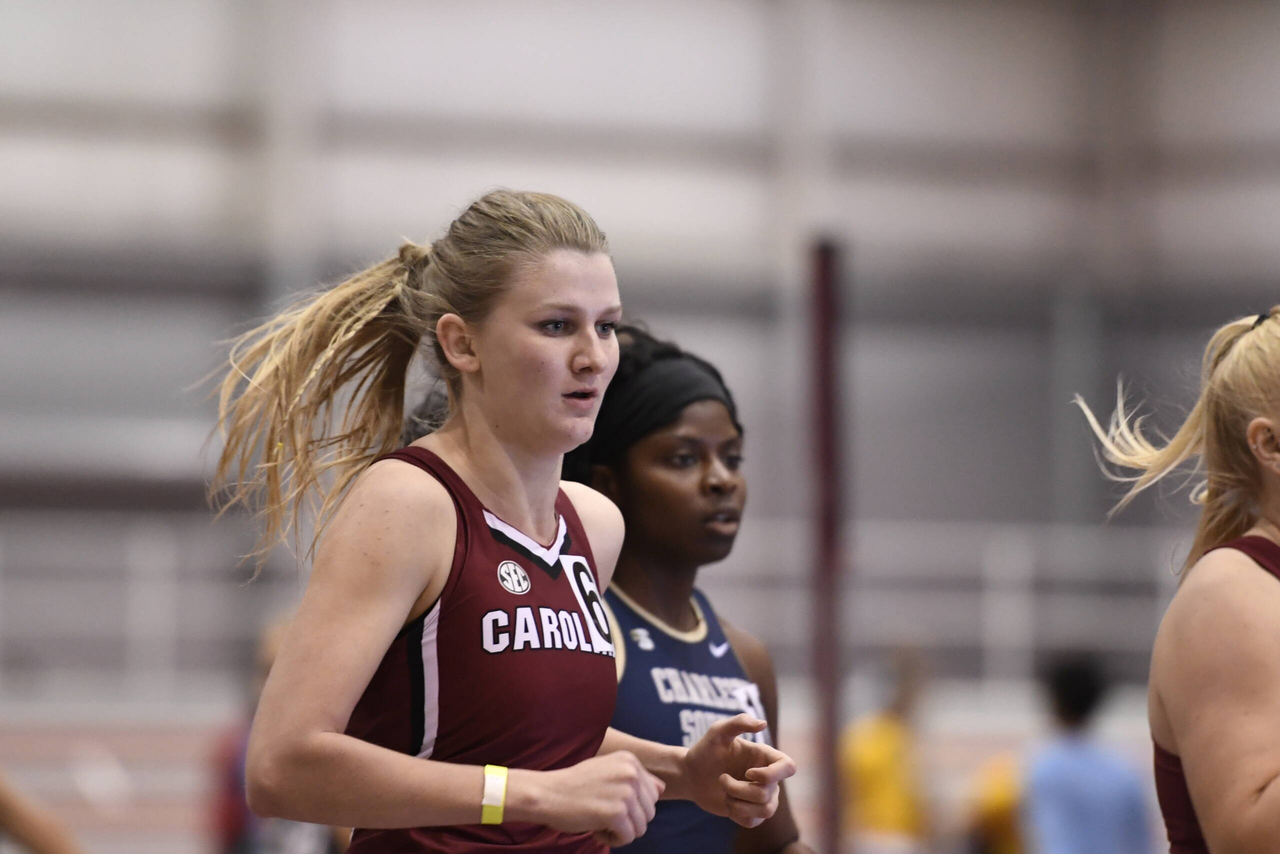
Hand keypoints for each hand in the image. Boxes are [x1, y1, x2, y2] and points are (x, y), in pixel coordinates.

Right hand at [515, 751, 663, 845]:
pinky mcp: (616, 813)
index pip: (653, 794)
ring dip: (621, 831)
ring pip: (641, 827)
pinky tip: (596, 829)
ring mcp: (625, 792)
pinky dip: (612, 840)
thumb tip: (661, 788)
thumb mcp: (608, 771)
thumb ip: (635, 778)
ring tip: (600, 821)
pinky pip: (628, 837)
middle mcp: (631, 773)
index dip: (632, 806)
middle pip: (649, 812)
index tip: (609, 801)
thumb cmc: (575, 785)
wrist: (548, 794)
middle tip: (603, 814)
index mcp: (630, 761)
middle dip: (628, 820)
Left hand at [681, 714, 796, 827]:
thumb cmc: (706, 750)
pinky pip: (753, 822)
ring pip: (765, 810)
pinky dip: (736, 814)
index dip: (772, 774)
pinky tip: (727, 803)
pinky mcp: (751, 813)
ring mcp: (761, 797)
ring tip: (724, 792)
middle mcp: (768, 778)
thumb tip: (763, 723)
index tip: (748, 772)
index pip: (788, 767)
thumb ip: (738, 722)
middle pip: (767, 793)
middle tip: (721, 779)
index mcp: (764, 757)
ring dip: (738, 803)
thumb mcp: (717, 732)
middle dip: (738, 789)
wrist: (691, 774)